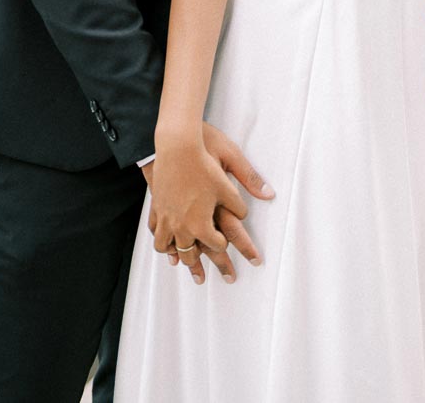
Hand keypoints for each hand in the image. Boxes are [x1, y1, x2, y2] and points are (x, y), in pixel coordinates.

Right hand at [147, 124, 273, 285]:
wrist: (175, 144)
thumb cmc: (203, 157)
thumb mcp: (232, 169)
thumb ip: (249, 184)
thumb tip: (268, 195)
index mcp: (202, 222)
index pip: (218, 243)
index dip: (230, 248)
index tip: (237, 252)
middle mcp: (182, 225)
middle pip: (192, 254)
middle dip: (205, 268)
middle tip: (215, 279)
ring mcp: (167, 217)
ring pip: (169, 247)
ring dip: (179, 258)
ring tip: (184, 265)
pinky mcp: (157, 205)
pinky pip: (156, 230)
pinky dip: (162, 241)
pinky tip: (165, 243)